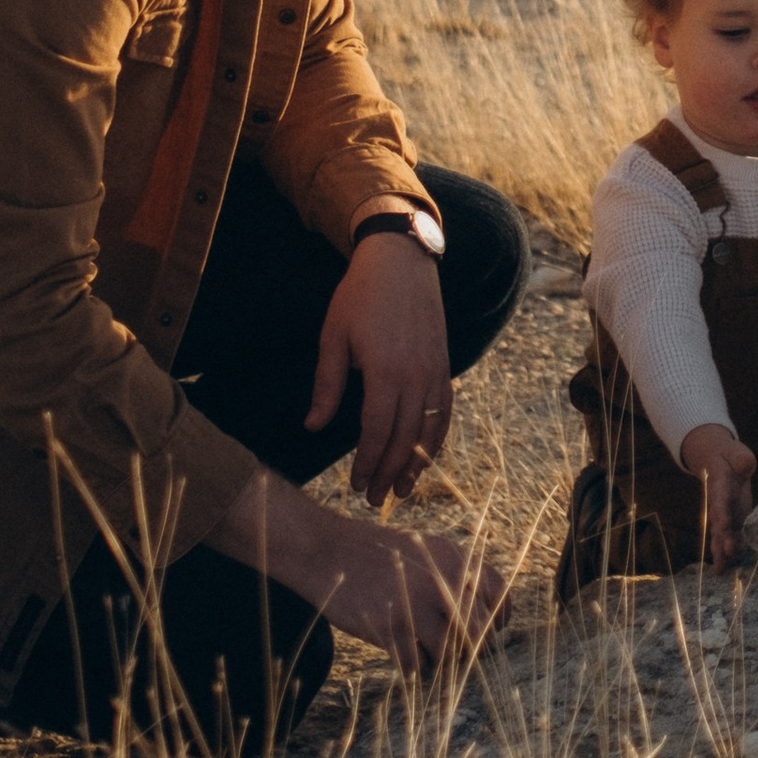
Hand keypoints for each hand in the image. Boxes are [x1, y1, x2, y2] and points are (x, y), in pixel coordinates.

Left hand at [311, 228, 454, 503]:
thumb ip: (327, 385)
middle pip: (404, 438)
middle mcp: (415, 376)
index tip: (356, 484)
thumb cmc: (359, 297)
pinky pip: (444, 410)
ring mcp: (434, 371)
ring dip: (416, 463)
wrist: (401, 261)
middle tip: (375, 497)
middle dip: (389, 473)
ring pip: (429, 430)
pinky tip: (424, 453)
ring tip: (402, 488)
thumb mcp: (333, 338)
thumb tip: (314, 426)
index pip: (376, 432)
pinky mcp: (444, 365)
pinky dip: (436, 437)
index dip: (367, 463)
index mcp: (385, 371)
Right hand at [320, 517, 511, 670]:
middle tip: (458, 650)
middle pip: (479, 633)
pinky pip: (416, 666)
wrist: (326, 551)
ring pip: (451, 654)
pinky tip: (402, 653)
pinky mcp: (389, 628)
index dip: (500, 617)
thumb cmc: (378, 554)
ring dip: (441, 660)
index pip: (499, 593)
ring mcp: (415, 605)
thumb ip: (457, 573)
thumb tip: (488, 614)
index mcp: (454, 558)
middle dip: (472, 648)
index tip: (493, 629)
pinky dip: (412, 667)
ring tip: (425, 650)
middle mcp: (441, 581)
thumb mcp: (426, 548)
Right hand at [680, 421, 757, 567]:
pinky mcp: (732, 519)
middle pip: (718, 523)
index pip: (719, 501)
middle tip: (726, 555)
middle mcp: (719, 504)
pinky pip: (729, 537)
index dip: (721, 513)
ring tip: (720, 572)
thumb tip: (746, 464)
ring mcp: (724, 513)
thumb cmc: (730, 457)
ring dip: (721, 552)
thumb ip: (740, 458)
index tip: (723, 525)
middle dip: (722, 539)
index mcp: (719, 486)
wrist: (719, 462)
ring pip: (720, 535)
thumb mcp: (735, 453)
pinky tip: (728, 568)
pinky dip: (729, 552)